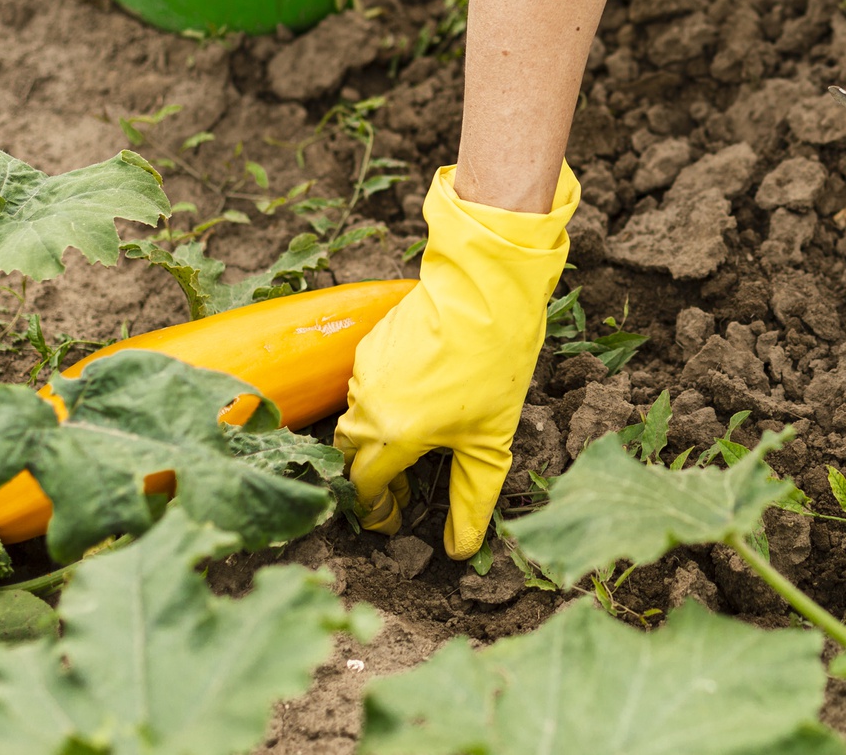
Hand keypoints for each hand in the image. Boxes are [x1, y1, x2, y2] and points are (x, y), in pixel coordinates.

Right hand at [333, 163, 577, 557]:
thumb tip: (461, 551)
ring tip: (416, 449)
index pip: (363, 487)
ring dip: (377, 442)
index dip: (375, 511)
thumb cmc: (494, 369)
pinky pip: (365, 388)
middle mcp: (367, 406)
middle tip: (404, 493)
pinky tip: (418, 404)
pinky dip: (382, 407)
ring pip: (356, 421)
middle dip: (373, 480)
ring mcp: (364, 372)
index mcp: (392, 436)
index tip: (393, 521)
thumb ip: (471, 501)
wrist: (487, 293)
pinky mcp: (371, 346)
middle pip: (350, 456)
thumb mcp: (490, 445)